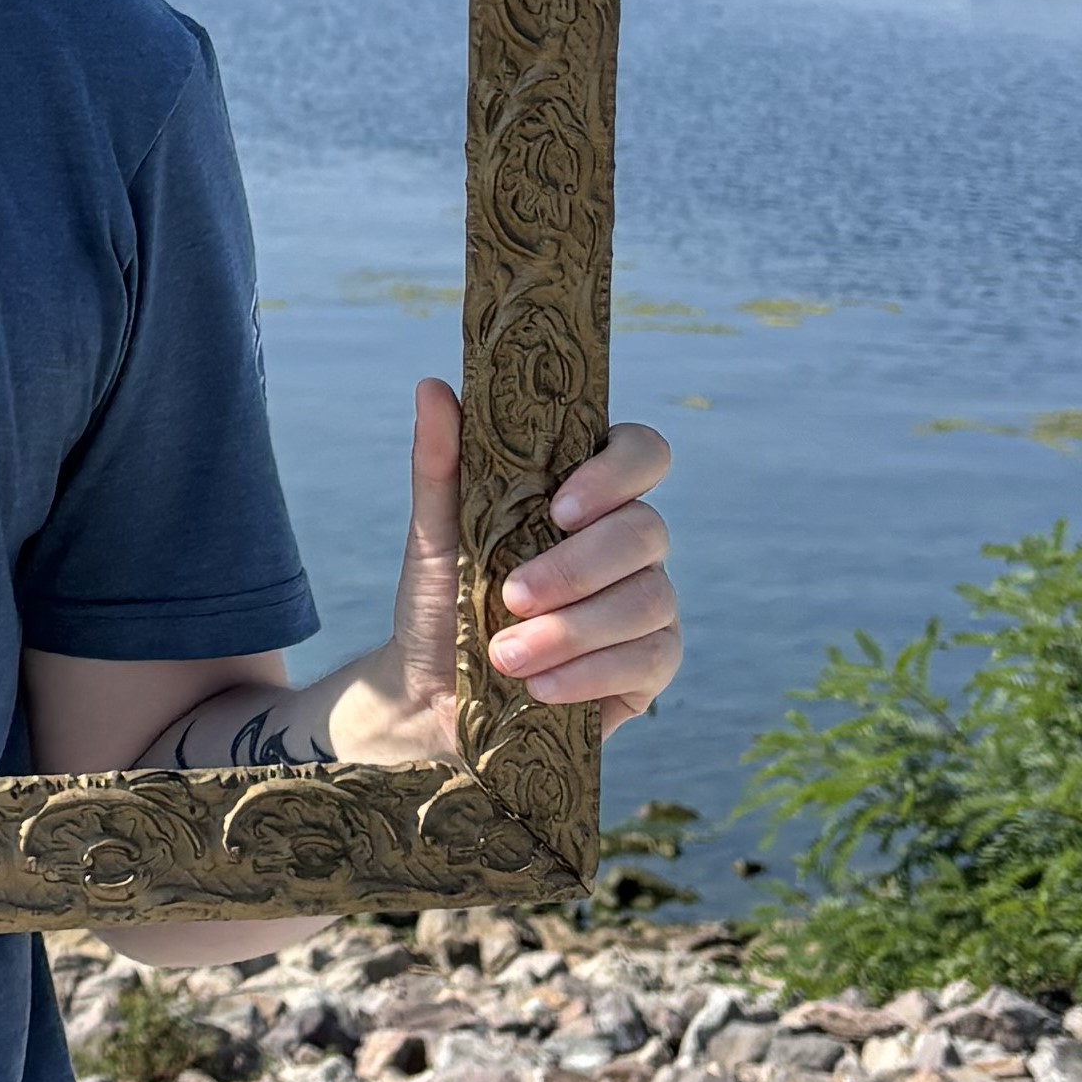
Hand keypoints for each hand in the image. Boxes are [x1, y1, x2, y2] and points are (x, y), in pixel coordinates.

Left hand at [327, 375, 681, 758]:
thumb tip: (433, 386)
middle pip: (647, 530)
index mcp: (587, 495)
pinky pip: (651, 659)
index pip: (641, 452)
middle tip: (512, 596)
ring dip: (573, 630)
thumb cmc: (442, 604)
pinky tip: (540, 687)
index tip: (560, 507)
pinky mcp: (650, 666)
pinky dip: (589, 672)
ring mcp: (647, 603)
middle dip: (577, 568)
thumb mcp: (434, 535)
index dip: (616, 472)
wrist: (430, 695)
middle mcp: (628, 544)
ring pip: (649, 599)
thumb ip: (440, 463)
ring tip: (506, 656)